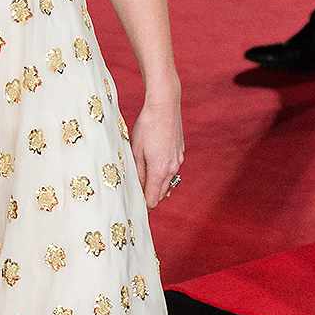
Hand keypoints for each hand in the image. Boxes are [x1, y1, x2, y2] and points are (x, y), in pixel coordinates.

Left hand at [130, 90, 182, 208]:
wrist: (165, 106)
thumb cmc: (147, 126)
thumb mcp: (135, 149)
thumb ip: (137, 171)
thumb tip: (137, 187)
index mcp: (159, 170)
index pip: (153, 198)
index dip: (143, 205)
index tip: (134, 208)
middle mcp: (172, 169)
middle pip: (161, 193)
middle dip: (150, 197)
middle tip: (136, 199)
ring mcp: (178, 161)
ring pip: (168, 182)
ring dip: (157, 186)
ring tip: (143, 186)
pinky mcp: (180, 153)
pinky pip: (172, 171)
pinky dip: (163, 175)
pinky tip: (154, 169)